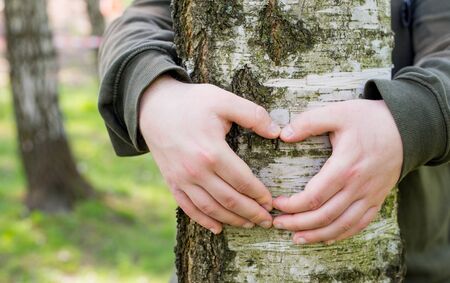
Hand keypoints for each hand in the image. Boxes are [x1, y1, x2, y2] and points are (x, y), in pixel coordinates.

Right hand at [139, 75, 280, 233]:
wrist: (153, 107)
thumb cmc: (191, 103)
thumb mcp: (223, 100)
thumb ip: (252, 115)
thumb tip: (277, 131)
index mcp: (212, 152)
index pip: (242, 181)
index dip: (259, 194)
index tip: (271, 202)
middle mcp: (196, 171)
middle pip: (229, 200)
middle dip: (251, 213)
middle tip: (267, 220)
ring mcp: (182, 179)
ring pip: (211, 208)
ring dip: (232, 220)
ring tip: (248, 224)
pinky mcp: (172, 182)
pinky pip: (188, 207)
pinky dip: (204, 220)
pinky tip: (217, 228)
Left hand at [272, 100, 402, 243]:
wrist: (407, 127)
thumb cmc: (370, 119)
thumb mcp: (338, 112)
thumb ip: (309, 122)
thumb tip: (284, 135)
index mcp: (345, 167)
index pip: (314, 197)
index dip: (292, 205)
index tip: (276, 203)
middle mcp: (358, 186)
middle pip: (324, 216)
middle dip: (298, 224)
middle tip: (278, 224)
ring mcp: (370, 195)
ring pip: (341, 225)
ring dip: (316, 235)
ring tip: (296, 238)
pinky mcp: (377, 199)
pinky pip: (359, 224)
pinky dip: (341, 234)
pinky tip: (325, 238)